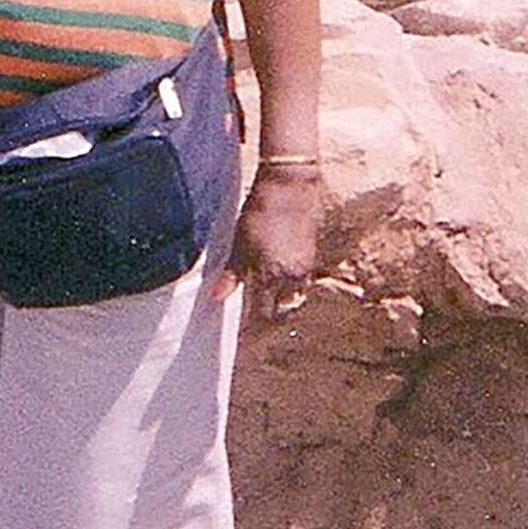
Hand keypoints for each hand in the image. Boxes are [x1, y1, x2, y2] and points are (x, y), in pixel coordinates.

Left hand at [214, 165, 321, 320]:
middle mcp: (290, 276)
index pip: (261, 315)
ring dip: (280, 310)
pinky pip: (301, 287)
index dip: (251, 332)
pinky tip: (278, 291)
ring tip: (264, 313)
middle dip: (267, 325)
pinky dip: (289, 294)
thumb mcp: (239, 241)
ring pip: (292, 302)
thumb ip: (232, 274)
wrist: (290, 185)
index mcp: (269, 273)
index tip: (242, 343)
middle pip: (280, 314)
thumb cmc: (259, 210)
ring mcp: (303, 269)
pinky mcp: (310, 259)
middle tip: (252, 332)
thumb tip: (216, 298)